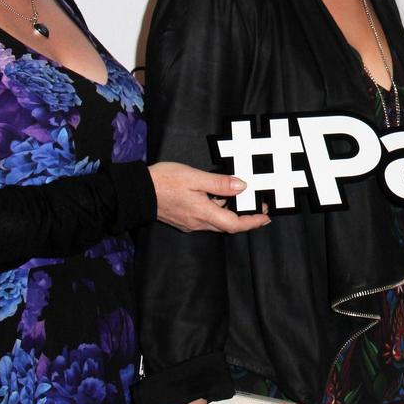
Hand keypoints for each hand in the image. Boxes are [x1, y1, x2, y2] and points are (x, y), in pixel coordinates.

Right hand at [149, 162, 270, 233]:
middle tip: (259, 207)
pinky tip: (217, 198)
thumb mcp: (195, 177)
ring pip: (216, 222)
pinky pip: (205, 219)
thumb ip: (219, 183)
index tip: (265, 217)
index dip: (253, 222)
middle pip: (228, 226)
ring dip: (230, 214)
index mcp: (203, 213)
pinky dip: (216, 211)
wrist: (137, 191)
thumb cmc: (164, 181)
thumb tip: (241, 187)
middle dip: (245, 218)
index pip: (235, 224)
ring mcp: (190, 223)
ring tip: (240, 198)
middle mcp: (198, 223)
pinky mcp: (183, 220)